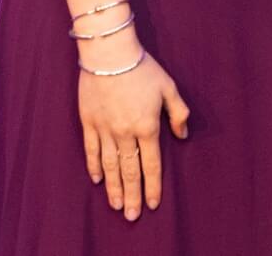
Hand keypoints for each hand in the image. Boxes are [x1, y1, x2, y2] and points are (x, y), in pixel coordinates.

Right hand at [78, 39, 188, 220]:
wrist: (109, 54)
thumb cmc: (143, 68)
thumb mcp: (169, 87)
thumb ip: (178, 112)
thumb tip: (182, 135)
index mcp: (147, 126)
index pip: (152, 164)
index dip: (153, 186)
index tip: (154, 204)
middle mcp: (125, 133)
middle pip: (129, 171)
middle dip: (132, 196)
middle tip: (131, 216)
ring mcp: (105, 129)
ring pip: (110, 166)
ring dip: (113, 188)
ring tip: (116, 206)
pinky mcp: (89, 122)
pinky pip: (91, 150)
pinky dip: (95, 166)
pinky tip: (98, 180)